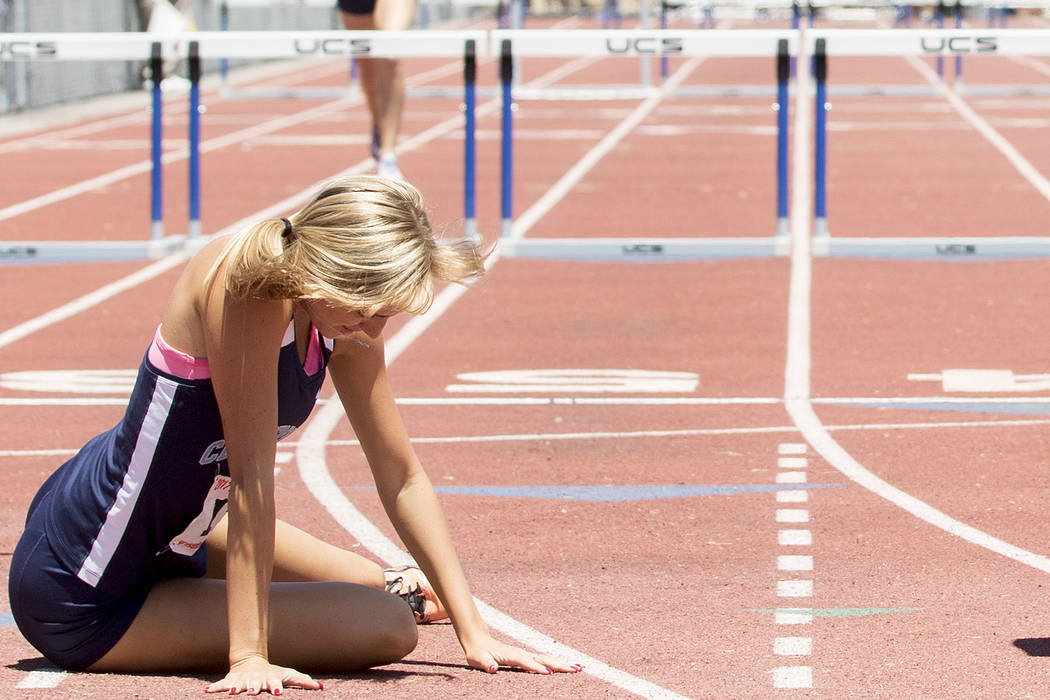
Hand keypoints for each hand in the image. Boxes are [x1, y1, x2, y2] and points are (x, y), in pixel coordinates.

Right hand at [205, 656, 322, 694]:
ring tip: (233, 691)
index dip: (276, 687)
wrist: (251, 662)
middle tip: (252, 692)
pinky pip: (220, 685)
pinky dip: (214, 688)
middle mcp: (255, 680)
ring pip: (238, 684)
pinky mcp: (230, 681)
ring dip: (235, 688)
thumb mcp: (289, 676)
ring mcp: (242, 680)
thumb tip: (321, 687)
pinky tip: (207, 691)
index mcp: (270, 679)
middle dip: (254, 688)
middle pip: (255, 684)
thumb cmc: (273, 674)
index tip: (278, 692)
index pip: (274, 683)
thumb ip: (303, 682)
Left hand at [465, 637, 583, 674]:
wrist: (478, 640)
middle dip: (559, 664)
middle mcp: (521, 654)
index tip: (549, 674)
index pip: (526, 662)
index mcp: (511, 655)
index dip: (537, 668)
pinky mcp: (525, 657)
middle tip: (576, 668)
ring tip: (579, 667)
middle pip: (543, 659)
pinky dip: (556, 663)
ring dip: (562, 663)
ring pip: (546, 659)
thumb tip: (493, 667)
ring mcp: (525, 655)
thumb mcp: (477, 659)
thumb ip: (486, 663)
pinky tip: (566, 666)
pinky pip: (543, 660)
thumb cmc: (477, 652)